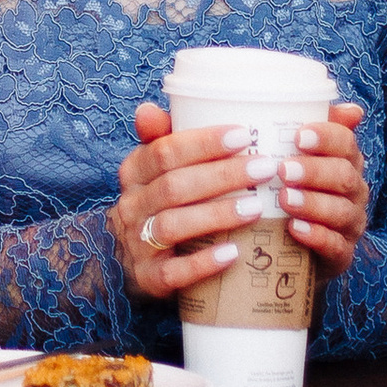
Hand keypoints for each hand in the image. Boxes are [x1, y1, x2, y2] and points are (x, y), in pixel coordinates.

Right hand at [114, 100, 369, 297]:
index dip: (204, 142)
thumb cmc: (154, 205)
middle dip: (223, 175)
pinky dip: (204, 262)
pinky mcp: (148, 280)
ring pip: (175, 225)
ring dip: (218, 214)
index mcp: (133, 172)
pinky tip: (234, 253)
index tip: (244, 134)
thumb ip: (163, 140)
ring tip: (257, 208)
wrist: (120, 263)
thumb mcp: (152, 170)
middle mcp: (131, 206)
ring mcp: (137, 245)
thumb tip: (152, 106)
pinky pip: (174, 272)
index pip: (164, 151)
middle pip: (175, 186)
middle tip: (266, 168)